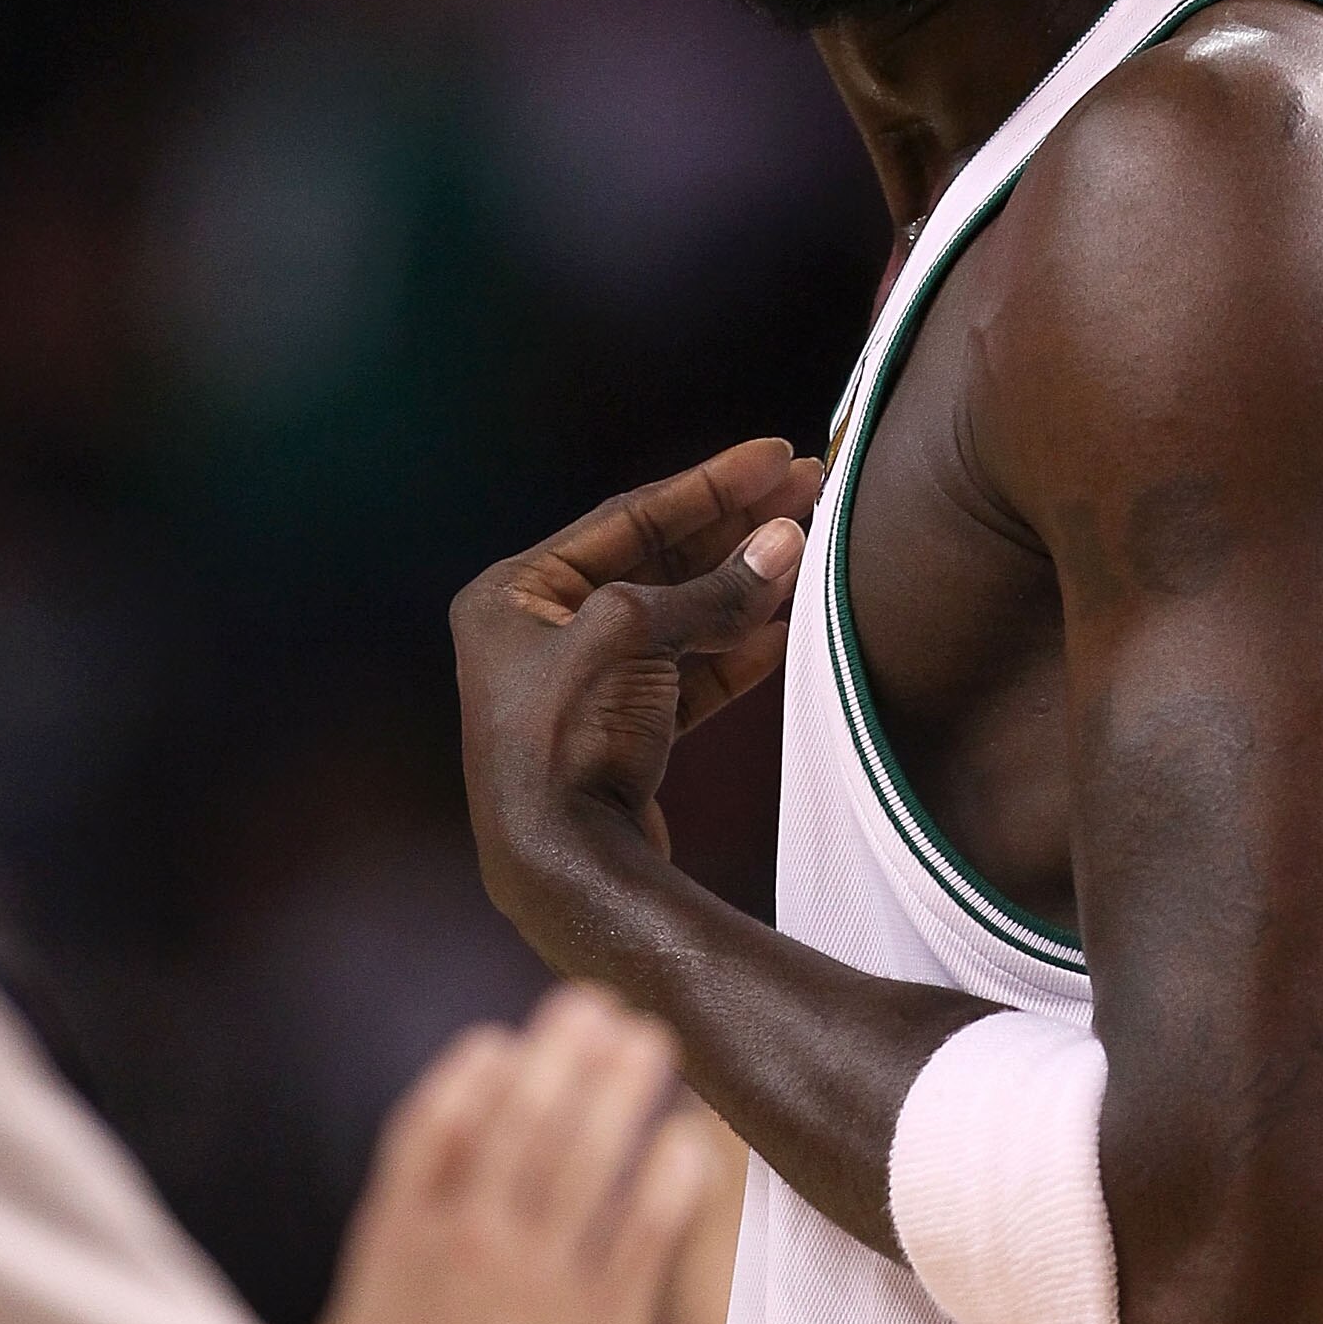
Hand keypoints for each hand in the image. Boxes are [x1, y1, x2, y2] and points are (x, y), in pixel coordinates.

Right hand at [304, 987, 712, 1323]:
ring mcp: (536, 1280)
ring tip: (651, 1043)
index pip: (433, 1128)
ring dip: (619, 1088)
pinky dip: (668, 1177)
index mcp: (396, 1246)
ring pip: (584, 1153)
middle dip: (562, 1053)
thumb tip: (418, 1254)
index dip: (471, 1076)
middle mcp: (467, 1243)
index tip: (501, 1041)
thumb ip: (393, 1290)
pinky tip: (690, 1145)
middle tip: (599, 1009)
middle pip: (522, 1118)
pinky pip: (645, 1231)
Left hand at [451, 437, 817, 919]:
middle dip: (734, 530)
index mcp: (513, 594)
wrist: (565, 868)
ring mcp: (579, 687)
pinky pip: (686, 674)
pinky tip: (786, 624)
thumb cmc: (570, 739)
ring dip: (743, 587)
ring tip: (810, 553)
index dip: (709, 484)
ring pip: (677, 617)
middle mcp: (538, 634)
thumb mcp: (635, 635)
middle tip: (809, 492)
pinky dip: (736, 649)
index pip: (629, 517)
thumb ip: (712, 589)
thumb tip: (784, 544)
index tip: (776, 455)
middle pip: (657, 561)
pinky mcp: (617, 735)